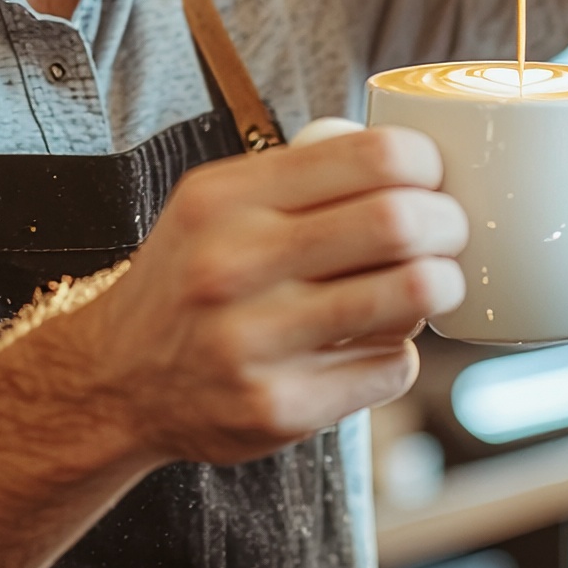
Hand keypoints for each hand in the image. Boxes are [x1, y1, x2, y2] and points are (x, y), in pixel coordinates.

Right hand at [55, 126, 466, 466]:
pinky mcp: (280, 409)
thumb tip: (410, 161)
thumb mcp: (213, 205)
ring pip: (410, 297)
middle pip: (399, 224)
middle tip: (451, 232)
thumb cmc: (188, 281)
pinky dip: (401, 351)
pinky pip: (391, 366)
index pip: (369, 158)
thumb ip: (296, 179)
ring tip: (433, 283)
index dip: (425, 164)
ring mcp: (256, 343)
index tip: (432, 176)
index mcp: (224, 200)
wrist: (115, 380)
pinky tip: (376, 342)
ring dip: (441, 286)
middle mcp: (234, 266)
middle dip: (449, 224)